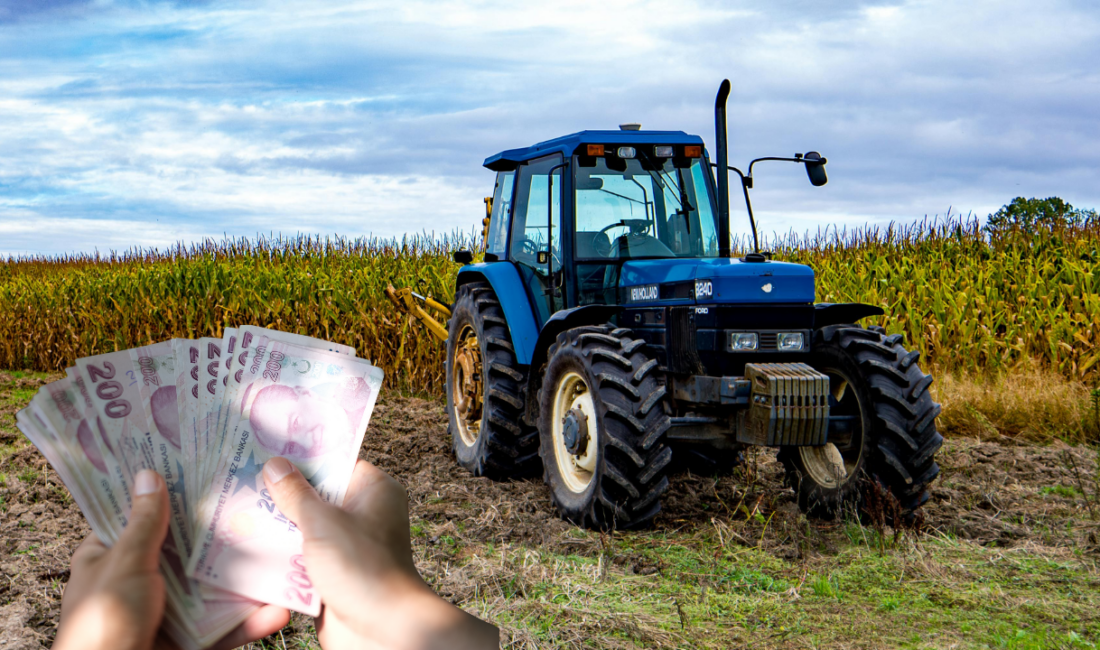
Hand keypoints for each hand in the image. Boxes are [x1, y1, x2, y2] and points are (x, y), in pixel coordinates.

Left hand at [53, 470, 289, 649]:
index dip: (168, 495)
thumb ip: (144, 524)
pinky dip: (248, 623)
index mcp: (108, 558)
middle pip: (185, 551)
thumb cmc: (104, 624)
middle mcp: (138, 581)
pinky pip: (222, 629)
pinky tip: (276, 613)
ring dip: (246, 582)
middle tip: (257, 505)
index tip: (203, 471)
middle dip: (220, 535)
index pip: (139, 516)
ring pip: (210, 590)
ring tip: (280, 560)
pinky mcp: (186, 641)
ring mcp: (164, 612)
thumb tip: (149, 475)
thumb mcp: (125, 563)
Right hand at [262, 457, 498, 649]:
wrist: (382, 630)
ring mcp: (349, 545)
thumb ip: (296, 493)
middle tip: (240, 478)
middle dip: (282, 493)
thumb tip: (275, 464)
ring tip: (233, 509)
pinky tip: (245, 546)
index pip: (336, 462)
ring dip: (277, 526)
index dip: (303, 456)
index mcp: (374, 490)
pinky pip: (302, 557)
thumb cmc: (361, 566)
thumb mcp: (323, 522)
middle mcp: (364, 514)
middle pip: (317, 495)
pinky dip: (281, 556)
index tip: (266, 447)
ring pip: (306, 528)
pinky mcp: (334, 573)